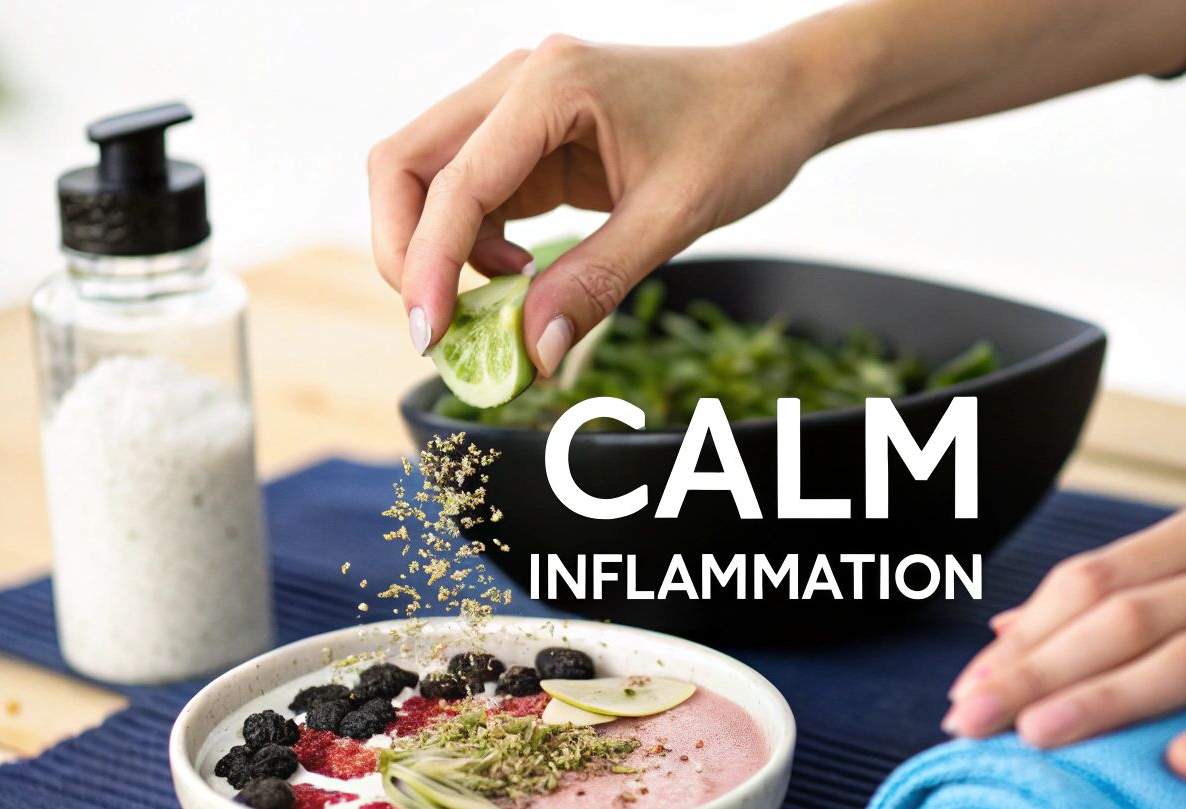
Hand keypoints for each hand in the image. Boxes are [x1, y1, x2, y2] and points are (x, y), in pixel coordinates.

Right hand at [367, 34, 834, 370]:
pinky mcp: (527, 135)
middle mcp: (517, 80)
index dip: (427, 264)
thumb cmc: (740, 137)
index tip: (430, 336)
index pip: (455, 181)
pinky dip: (472, 243)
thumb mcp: (673, 218)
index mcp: (551, 84)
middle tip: (441, 327)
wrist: (779, 98)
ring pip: (427, 179)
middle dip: (406, 251)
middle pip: (406, 165)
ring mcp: (517, 103)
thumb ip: (596, 282)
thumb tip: (533, 351)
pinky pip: (468, 192)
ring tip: (495, 306)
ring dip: (437, 250)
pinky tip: (521, 273)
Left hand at [944, 484, 1185, 778]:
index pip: (1092, 581)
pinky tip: (1184, 766)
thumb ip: (1133, 577)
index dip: (1024, 637)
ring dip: (1104, 700)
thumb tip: (1019, 621)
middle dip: (1034, 673)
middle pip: (1119, 619)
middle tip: (967, 722)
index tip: (968, 687)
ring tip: (1036, 742)